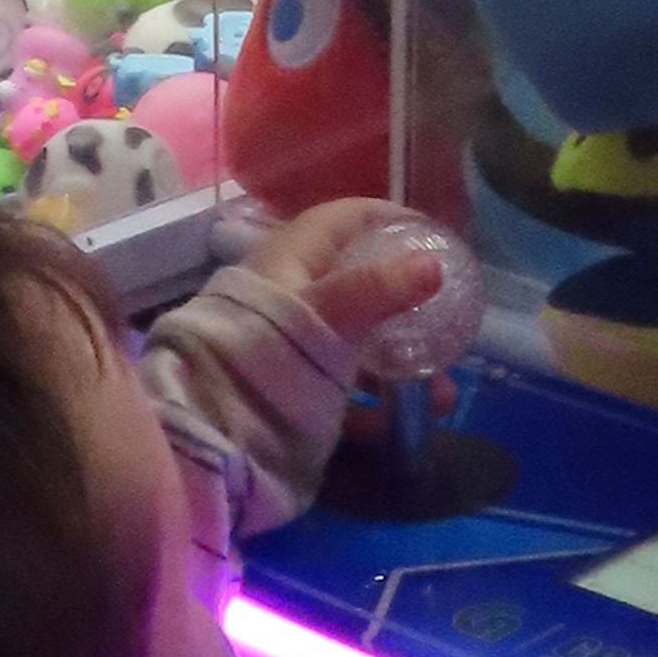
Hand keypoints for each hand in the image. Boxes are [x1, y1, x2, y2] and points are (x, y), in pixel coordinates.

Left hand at [253, 198, 480, 402]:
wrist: (209, 436)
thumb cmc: (267, 358)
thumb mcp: (325, 317)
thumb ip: (377, 291)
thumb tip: (433, 265)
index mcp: (291, 260)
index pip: (343, 220)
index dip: (387, 220)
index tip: (433, 236)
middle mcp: (290, 297)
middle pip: (358, 285)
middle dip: (408, 306)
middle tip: (448, 322)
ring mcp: (290, 347)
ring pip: (357, 342)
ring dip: (402, 363)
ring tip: (439, 396)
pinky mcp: (291, 391)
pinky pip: (344, 388)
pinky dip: (376, 402)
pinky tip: (402, 424)